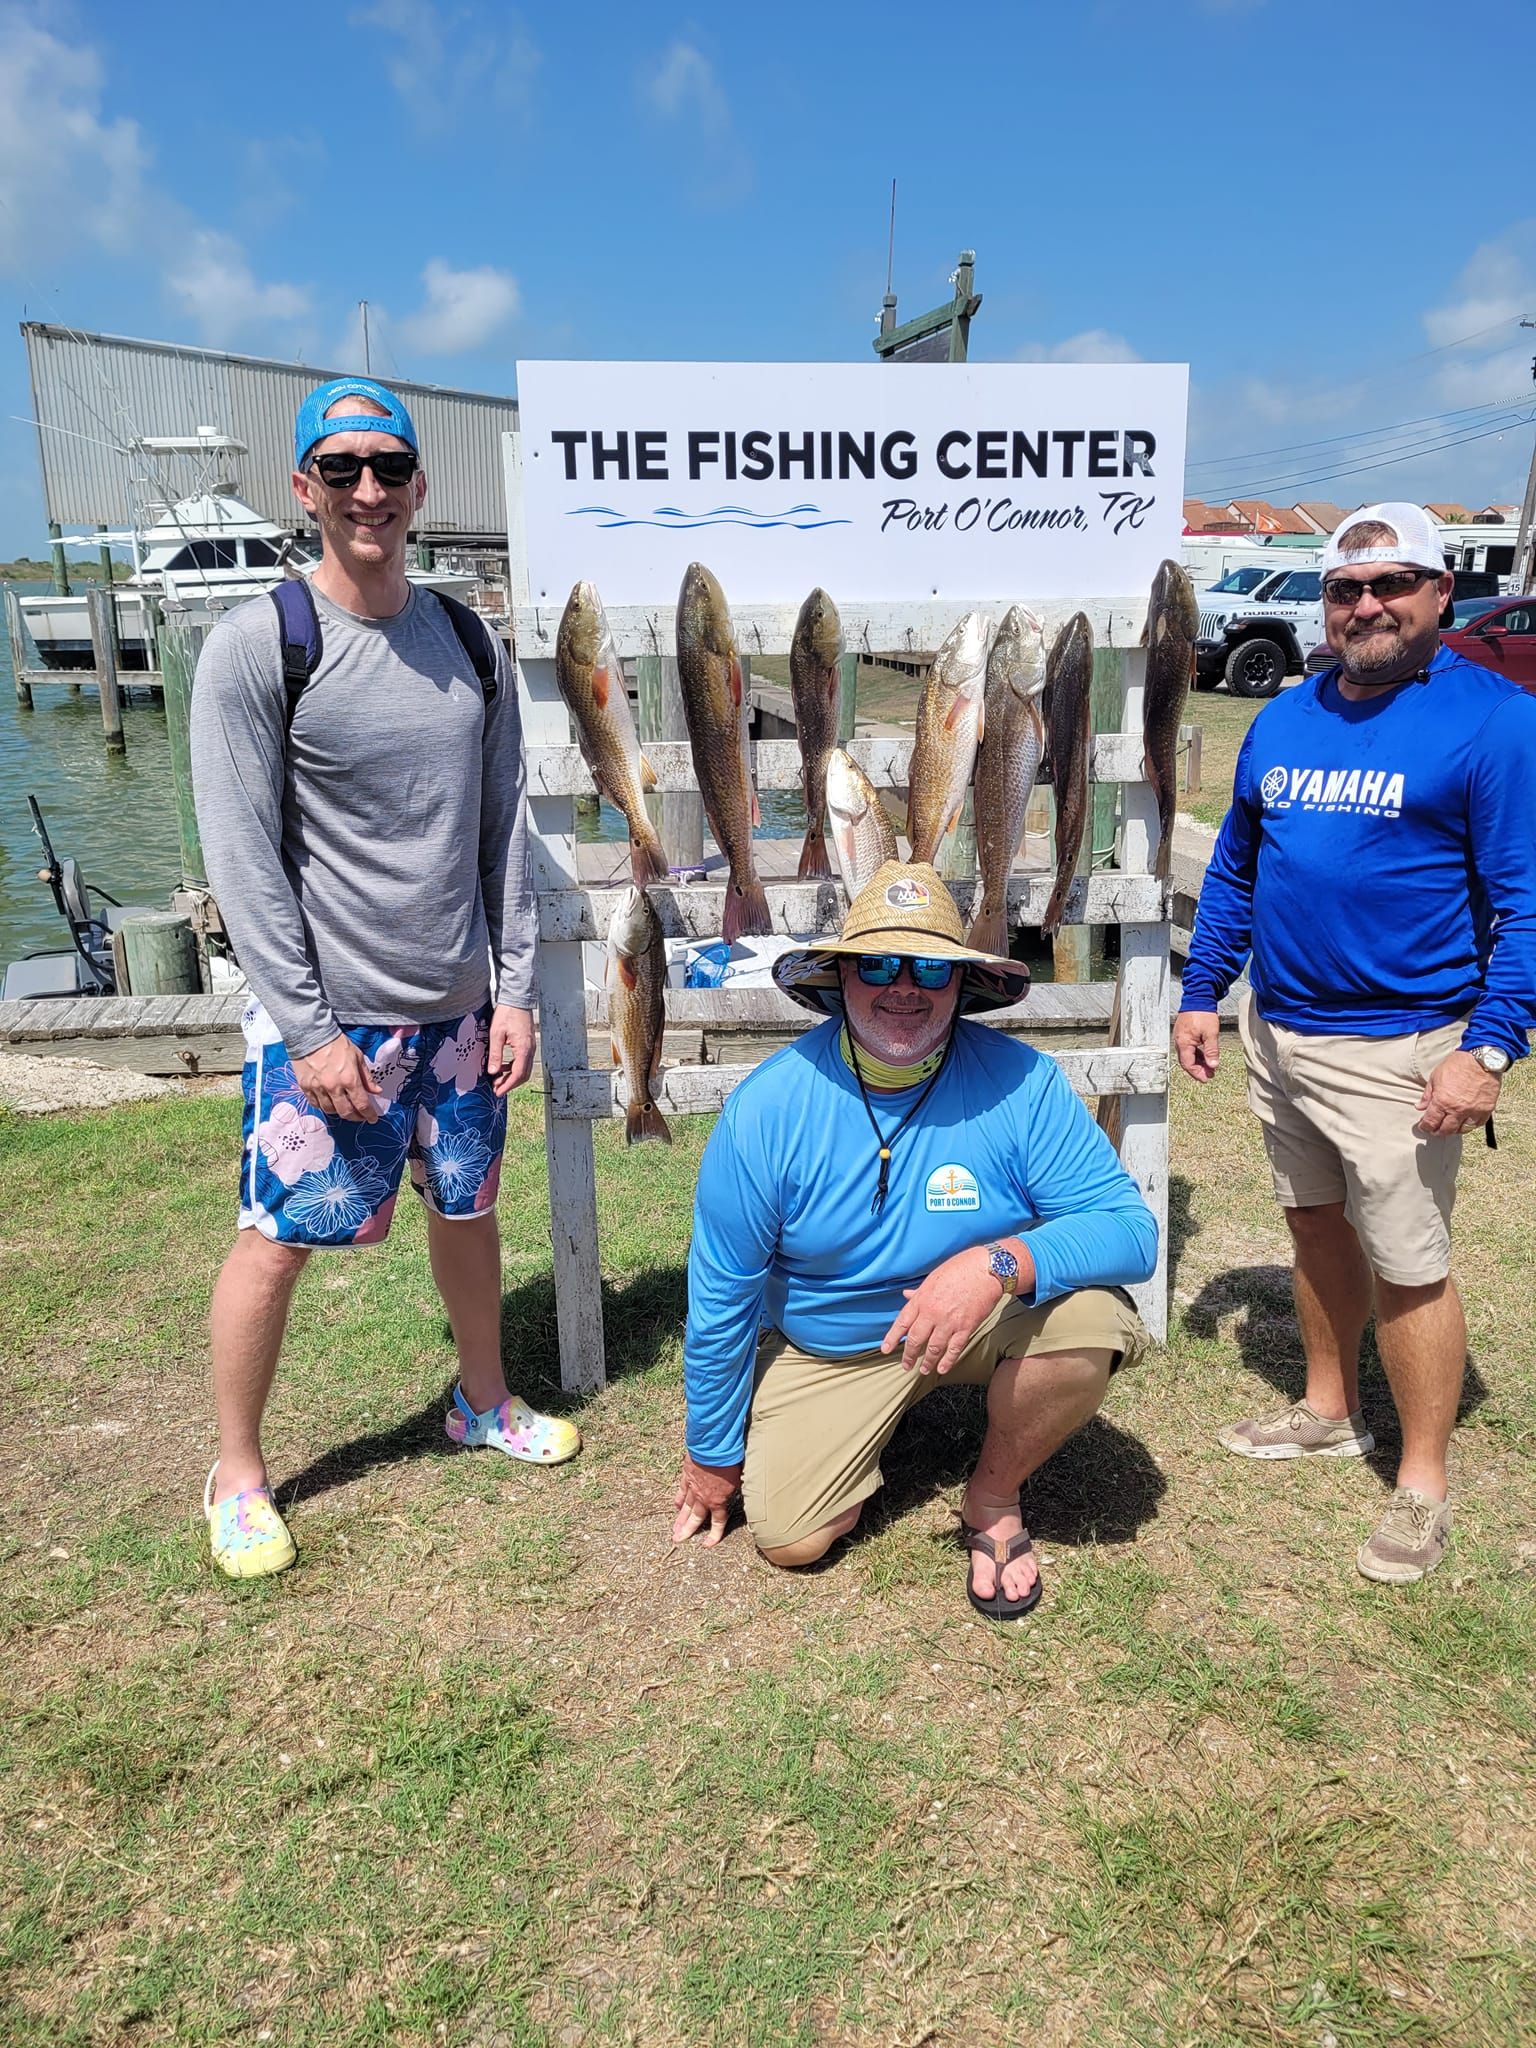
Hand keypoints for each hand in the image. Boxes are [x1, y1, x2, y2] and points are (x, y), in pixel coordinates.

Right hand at [292, 1033, 378, 1121]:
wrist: (311, 1035)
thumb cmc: (336, 1043)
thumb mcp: (357, 1056)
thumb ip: (367, 1077)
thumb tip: (376, 1091)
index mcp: (349, 1079)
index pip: (361, 1104)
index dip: (369, 1114)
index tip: (372, 1118)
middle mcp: (333, 1087)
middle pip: (346, 1112)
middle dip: (356, 1117)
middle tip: (360, 1116)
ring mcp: (318, 1089)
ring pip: (330, 1110)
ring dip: (340, 1112)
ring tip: (345, 1108)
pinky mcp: (305, 1087)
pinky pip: (316, 1104)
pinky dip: (324, 1106)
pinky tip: (329, 1103)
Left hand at [490, 1003, 535, 1096]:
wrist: (517, 999)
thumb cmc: (507, 1013)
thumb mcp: (496, 1034)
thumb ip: (496, 1054)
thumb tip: (493, 1072)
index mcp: (523, 1049)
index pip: (518, 1074)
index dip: (507, 1085)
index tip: (498, 1092)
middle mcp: (530, 1050)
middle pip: (523, 1075)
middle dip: (510, 1084)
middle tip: (497, 1088)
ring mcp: (530, 1047)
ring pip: (524, 1069)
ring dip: (512, 1076)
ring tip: (498, 1079)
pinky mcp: (528, 1044)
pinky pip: (523, 1061)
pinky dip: (514, 1067)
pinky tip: (503, 1067)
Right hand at [671, 1454, 741, 1546]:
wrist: (713, 1446)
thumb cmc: (730, 1461)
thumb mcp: (740, 1479)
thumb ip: (738, 1491)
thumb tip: (748, 1494)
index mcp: (719, 1501)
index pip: (717, 1523)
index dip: (713, 1536)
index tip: (707, 1545)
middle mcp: (704, 1498)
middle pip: (696, 1518)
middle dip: (687, 1531)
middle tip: (678, 1540)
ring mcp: (693, 1487)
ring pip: (686, 1507)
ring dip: (680, 1519)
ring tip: (674, 1530)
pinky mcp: (687, 1476)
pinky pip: (682, 1491)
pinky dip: (679, 1500)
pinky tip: (676, 1506)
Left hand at [880, 1241, 1033, 1376]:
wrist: (986, 1270)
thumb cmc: (960, 1269)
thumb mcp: (934, 1277)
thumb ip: (919, 1291)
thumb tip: (907, 1295)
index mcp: (922, 1299)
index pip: (902, 1322)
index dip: (892, 1337)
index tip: (886, 1349)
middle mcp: (932, 1313)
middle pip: (915, 1339)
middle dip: (908, 1355)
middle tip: (906, 1365)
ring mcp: (949, 1322)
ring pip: (933, 1348)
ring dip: (927, 1362)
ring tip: (923, 1370)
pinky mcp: (966, 1328)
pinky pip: (954, 1349)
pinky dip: (947, 1361)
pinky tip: (941, 1369)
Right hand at [1174, 1010, 1219, 1082]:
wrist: (1198, 998)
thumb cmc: (1203, 1014)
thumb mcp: (1210, 1034)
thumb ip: (1211, 1051)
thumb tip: (1213, 1065)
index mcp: (1184, 1043)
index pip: (1188, 1064)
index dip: (1197, 1073)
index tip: (1207, 1078)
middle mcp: (1179, 1041)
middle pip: (1186, 1061)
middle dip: (1198, 1070)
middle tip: (1209, 1074)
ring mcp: (1180, 1038)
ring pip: (1187, 1055)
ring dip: (1198, 1062)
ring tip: (1209, 1066)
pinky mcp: (1183, 1034)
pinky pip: (1188, 1048)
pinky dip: (1196, 1054)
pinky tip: (1205, 1056)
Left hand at [1416, 1049, 1499, 1137]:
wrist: (1482, 1058)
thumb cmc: (1458, 1064)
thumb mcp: (1436, 1077)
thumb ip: (1428, 1095)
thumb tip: (1420, 1107)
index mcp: (1443, 1101)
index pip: (1431, 1122)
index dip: (1425, 1127)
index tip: (1423, 1126)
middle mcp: (1458, 1109)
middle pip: (1446, 1130)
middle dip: (1438, 1131)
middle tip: (1435, 1130)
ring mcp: (1474, 1111)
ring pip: (1463, 1130)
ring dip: (1454, 1130)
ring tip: (1450, 1126)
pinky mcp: (1486, 1109)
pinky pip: (1478, 1124)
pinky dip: (1470, 1125)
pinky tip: (1465, 1122)